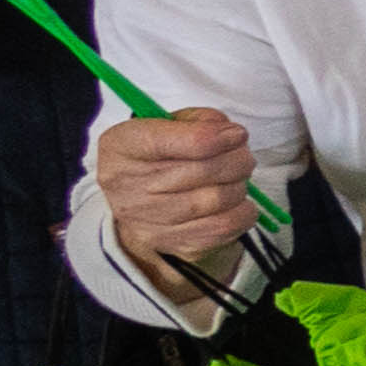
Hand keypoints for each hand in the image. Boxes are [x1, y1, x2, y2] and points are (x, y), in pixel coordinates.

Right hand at [94, 106, 260, 284]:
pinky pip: (225, 227)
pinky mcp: (171, 244)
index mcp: (122, 146)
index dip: (215, 137)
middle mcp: (127, 186)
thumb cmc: (160, 154)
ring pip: (218, 199)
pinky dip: (242, 211)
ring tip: (237, 177)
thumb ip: (200, 121)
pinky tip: (236, 201)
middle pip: (202, 171)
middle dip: (237, 159)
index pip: (170, 142)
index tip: (238, 134)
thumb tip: (233, 136)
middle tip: (243, 155)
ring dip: (240, 184)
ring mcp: (147, 221)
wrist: (138, 199)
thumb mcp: (168, 123)